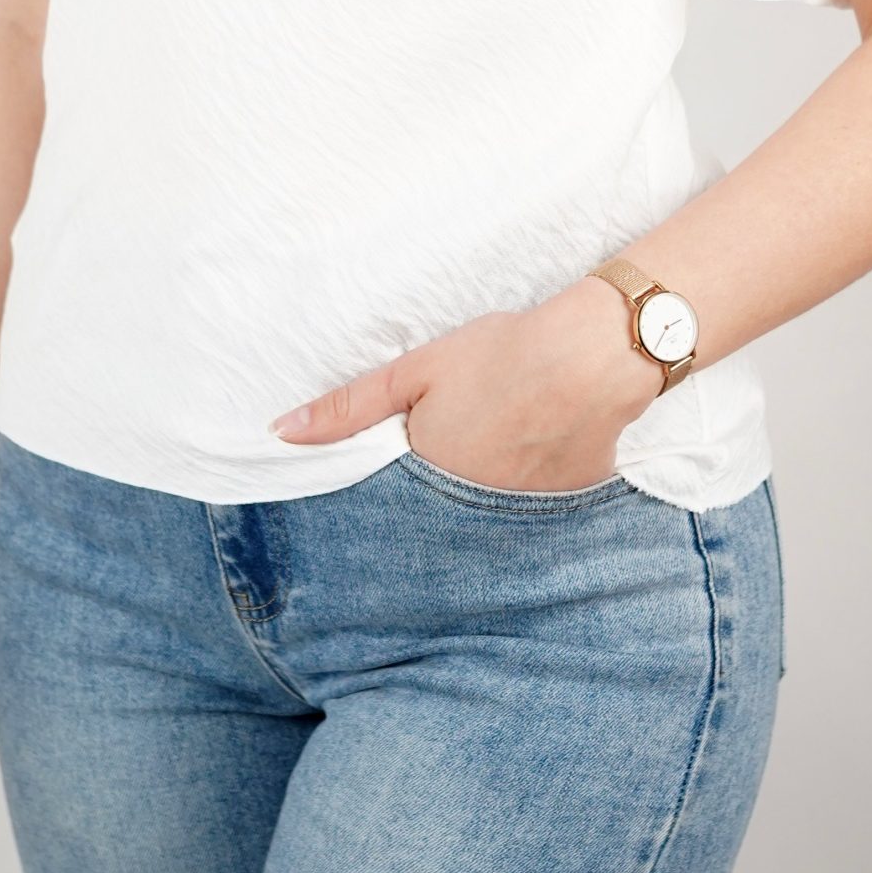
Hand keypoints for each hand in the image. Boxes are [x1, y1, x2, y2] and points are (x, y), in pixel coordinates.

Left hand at [268, 277, 660, 491]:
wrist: (590, 358)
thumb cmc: (500, 355)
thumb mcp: (414, 370)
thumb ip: (348, 407)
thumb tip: (281, 432)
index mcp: (427, 477)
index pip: (392, 505)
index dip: (390, 489)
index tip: (392, 476)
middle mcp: (469, 511)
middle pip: (439, 514)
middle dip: (434, 498)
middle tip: (456, 447)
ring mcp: (519, 517)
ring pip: (486, 514)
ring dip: (482, 494)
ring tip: (496, 449)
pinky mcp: (562, 509)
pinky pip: (532, 511)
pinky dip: (527, 489)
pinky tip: (536, 454)